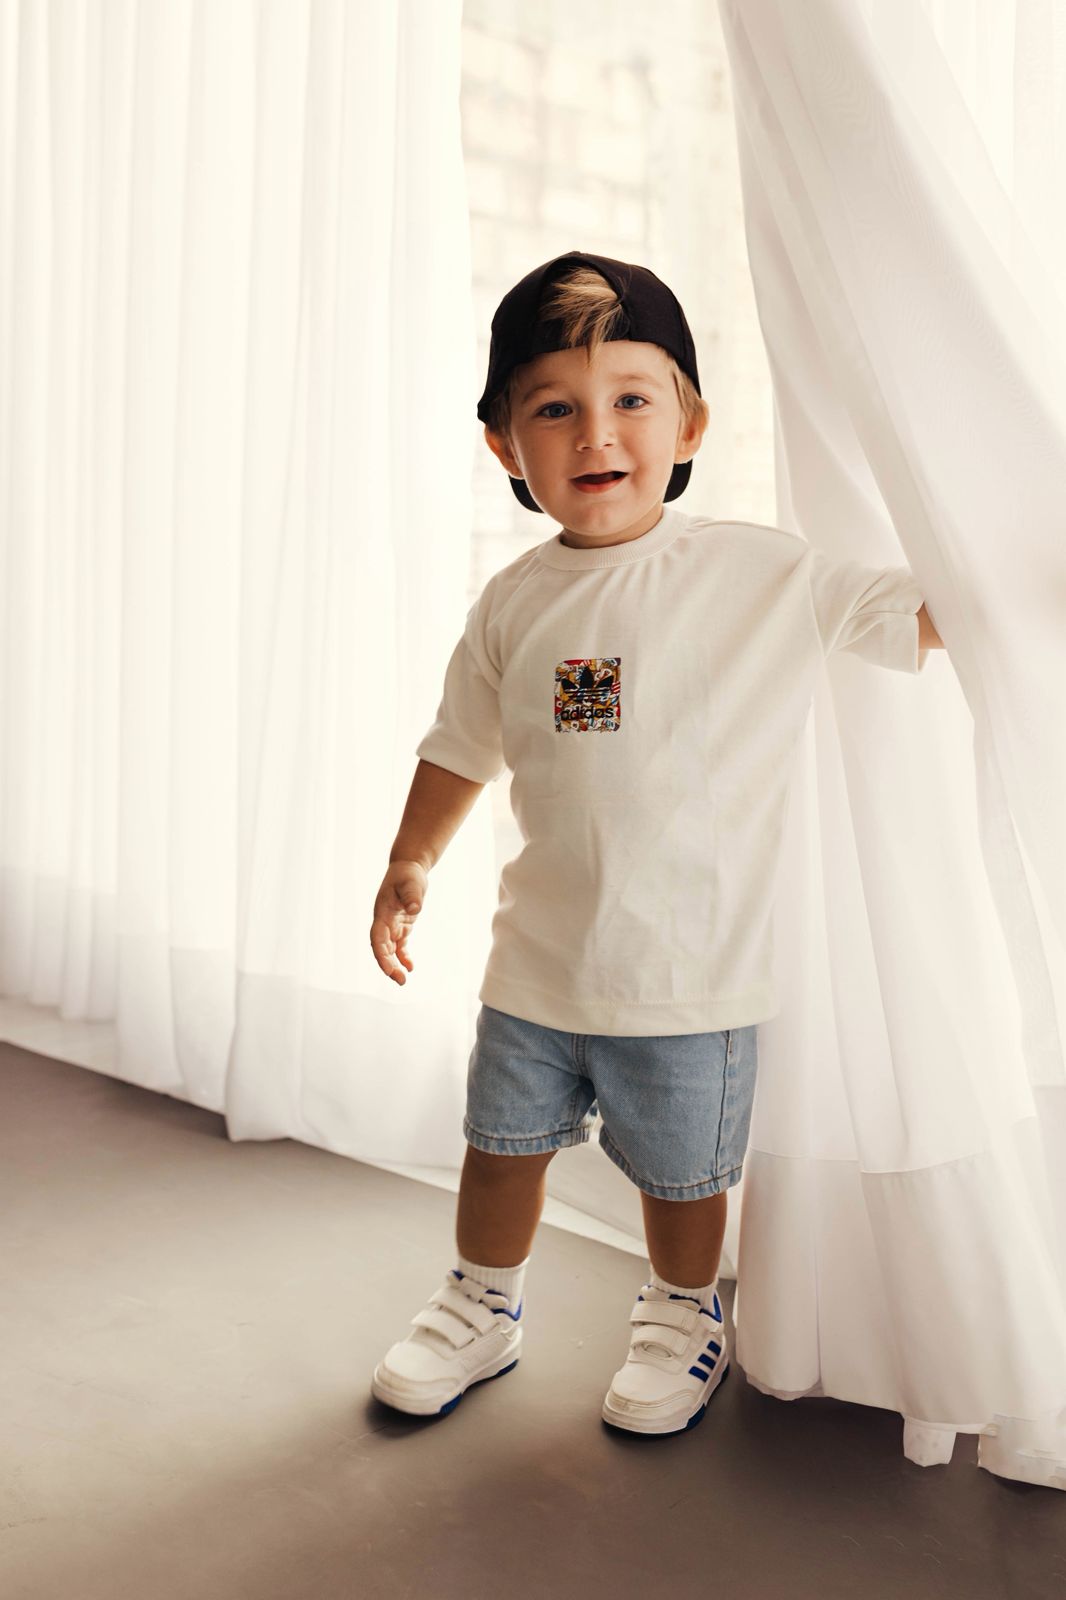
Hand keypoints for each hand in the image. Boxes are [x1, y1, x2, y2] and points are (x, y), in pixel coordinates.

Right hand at [370, 860, 428, 984]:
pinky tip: (411, 967)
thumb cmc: (408, 874)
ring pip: (389, 950)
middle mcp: (384, 921)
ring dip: (394, 965)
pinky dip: (403, 957)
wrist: (408, 867)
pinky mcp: (401, 926)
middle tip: (400, 981)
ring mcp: (392, 924)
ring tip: (403, 981)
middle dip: (388, 966)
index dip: (381, 954)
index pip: (378, 937)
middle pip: (382, 948)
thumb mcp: (412, 882)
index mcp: (382, 912)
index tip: (388, 969)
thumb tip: (415, 909)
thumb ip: (413, 896)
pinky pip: (400, 946)